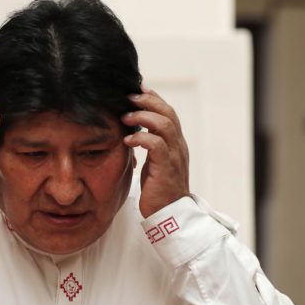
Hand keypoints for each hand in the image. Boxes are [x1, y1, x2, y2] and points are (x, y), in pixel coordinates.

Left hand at [121, 87, 189, 217]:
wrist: (169, 214)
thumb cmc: (158, 189)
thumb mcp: (153, 163)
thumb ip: (149, 146)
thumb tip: (133, 131)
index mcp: (176, 143)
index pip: (169, 113)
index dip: (154, 98)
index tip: (137, 89)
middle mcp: (178, 146)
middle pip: (168, 113)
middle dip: (148, 101)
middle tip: (129, 98)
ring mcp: (175, 156)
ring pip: (165, 125)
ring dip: (144, 117)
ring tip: (126, 116)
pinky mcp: (167, 168)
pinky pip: (157, 145)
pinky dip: (141, 138)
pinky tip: (128, 140)